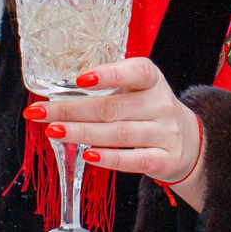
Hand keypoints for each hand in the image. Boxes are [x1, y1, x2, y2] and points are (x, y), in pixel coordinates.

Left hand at [30, 59, 208, 207]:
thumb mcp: (137, 92)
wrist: (189, 142)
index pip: (135, 71)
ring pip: (120, 134)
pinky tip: (87, 156)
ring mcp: (165, 133)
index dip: (108, 75)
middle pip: (113, 107)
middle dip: (72, 110)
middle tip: (40, 112)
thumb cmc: (149, 111)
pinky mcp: (165, 160)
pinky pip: (135, 160)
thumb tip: (57, 96)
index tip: (79, 80)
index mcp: (151, 80)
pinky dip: (109, 159)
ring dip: (82, 133)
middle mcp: (160, 104)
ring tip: (54, 132)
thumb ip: (107, 91)